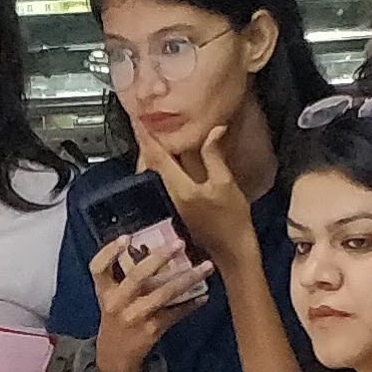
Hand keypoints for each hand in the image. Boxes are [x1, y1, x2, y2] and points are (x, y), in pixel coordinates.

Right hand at [89, 229, 210, 371]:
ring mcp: (136, 317)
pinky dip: (191, 304)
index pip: (98, 268)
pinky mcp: (152, 330)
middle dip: (159, 258)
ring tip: (206, 267)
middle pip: (136, 277)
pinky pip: (175, 313)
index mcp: (105, 291)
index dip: (110, 252)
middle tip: (180, 243)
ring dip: (188, 279)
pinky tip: (203, 296)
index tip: (127, 237)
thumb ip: (124, 277)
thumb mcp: (112, 298)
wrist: (115, 356)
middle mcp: (117, 303)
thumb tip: (156, 248)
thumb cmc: (117, 318)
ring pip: (164, 294)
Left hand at [155, 127, 257, 263]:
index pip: (156, 156)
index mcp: (180, 188)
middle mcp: (169, 195)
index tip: (138, 119)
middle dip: (146, 143)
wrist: (231, 252)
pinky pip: (162, 181)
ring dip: (152, 154)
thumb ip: (214, 155)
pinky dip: (161, 166)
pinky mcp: (174, 207)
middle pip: (150, 164)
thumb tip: (214, 130)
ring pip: (154, 173)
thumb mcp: (226, 183)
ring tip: (154, 134)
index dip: (146, 136)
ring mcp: (170, 203)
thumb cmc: (233, 221)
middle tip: (144, 122)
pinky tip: (169, 158)